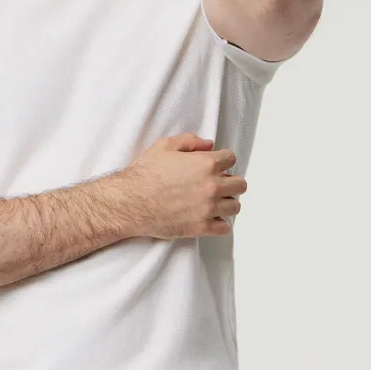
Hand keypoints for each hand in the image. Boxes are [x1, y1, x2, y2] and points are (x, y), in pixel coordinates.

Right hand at [118, 134, 245, 239]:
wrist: (130, 202)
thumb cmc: (144, 174)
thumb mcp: (164, 146)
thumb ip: (190, 141)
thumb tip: (209, 145)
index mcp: (206, 164)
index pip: (231, 159)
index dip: (222, 160)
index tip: (215, 165)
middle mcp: (212, 186)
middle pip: (240, 184)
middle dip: (230, 182)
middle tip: (217, 184)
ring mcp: (208, 209)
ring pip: (235, 207)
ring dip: (227, 203)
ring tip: (214, 202)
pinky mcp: (201, 227)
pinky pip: (224, 228)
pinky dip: (219, 224)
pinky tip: (209, 219)